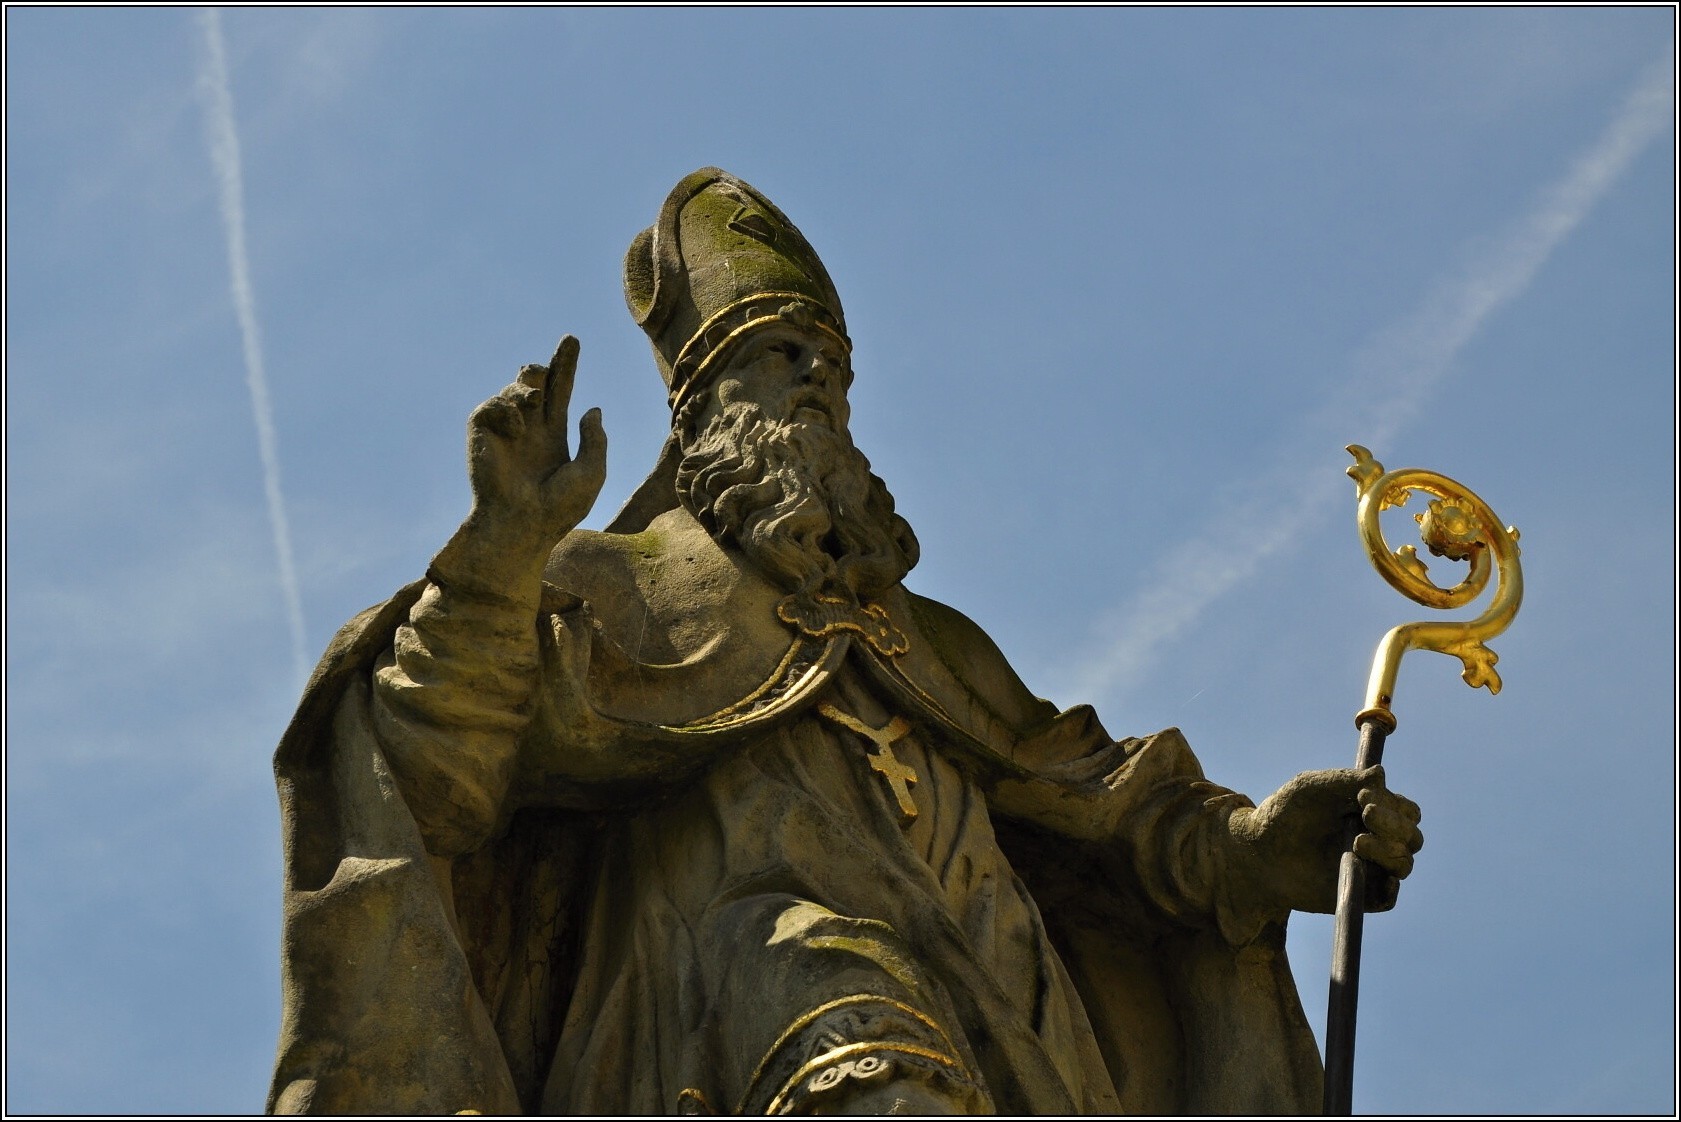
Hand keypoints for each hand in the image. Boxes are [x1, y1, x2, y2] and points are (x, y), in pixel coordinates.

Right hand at [465, 335, 606, 551]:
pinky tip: (517, 431)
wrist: (521, 524)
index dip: (566, 367)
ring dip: (527, 386)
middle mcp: (529, 430)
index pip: (560, 393)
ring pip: (515, 388)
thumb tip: (592, 409)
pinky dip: (508, 410)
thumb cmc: (558, 508)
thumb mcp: (591, 472)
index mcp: (553, 436)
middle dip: (546, 367)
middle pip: (536, 383)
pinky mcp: (481, 433)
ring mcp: (504, 431)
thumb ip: (594, 440)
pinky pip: (493, 405)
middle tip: (549, 369)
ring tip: (533, 400)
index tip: (572, 340)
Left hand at [1228, 766, 1422, 914]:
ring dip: (1389, 851)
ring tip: (1357, 842)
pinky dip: (1388, 887)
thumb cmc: (1283, 814)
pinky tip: (1373, 873)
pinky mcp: (1359, 895)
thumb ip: (1344, 781)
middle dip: (1395, 825)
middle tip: (1366, 814)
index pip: (1405, 811)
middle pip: (1411, 837)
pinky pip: (1388, 897)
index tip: (1363, 798)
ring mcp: (1370, 869)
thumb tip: (1381, 774)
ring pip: (1403, 864)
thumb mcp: (1310, 789)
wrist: (1256, 852)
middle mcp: (1377, 840)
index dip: (1393, 805)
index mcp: (1372, 812)